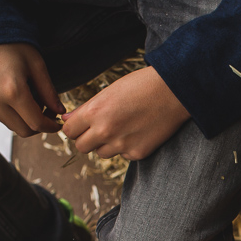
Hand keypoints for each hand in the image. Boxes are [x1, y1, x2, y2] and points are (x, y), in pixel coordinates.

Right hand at [0, 43, 63, 136]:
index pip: (36, 123)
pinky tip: (19, 98)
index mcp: (13, 92)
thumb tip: (60, 111)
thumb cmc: (12, 44)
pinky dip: (13, 114)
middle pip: (23, 130)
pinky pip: (0, 115)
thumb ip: (49, 92)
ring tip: (34, 102)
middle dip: (39, 126)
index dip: (51, 127)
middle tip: (48, 112)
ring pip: (11, 125)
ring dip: (25, 121)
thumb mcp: (37, 65)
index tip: (58, 122)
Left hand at [61, 66, 190, 160]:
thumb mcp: (109, 92)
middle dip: (87, 139)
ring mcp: (121, 145)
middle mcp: (105, 131)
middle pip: (81, 147)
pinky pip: (123, 155)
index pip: (69, 131)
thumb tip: (66, 119)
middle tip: (99, 129)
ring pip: (102, 153)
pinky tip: (138, 132)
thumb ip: (86, 109)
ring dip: (107, 144)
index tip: (81, 125)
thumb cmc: (141, 86)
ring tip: (122, 128)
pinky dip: (127, 147)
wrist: (174, 92)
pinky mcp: (137, 153)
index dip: (74, 128)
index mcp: (94, 112)